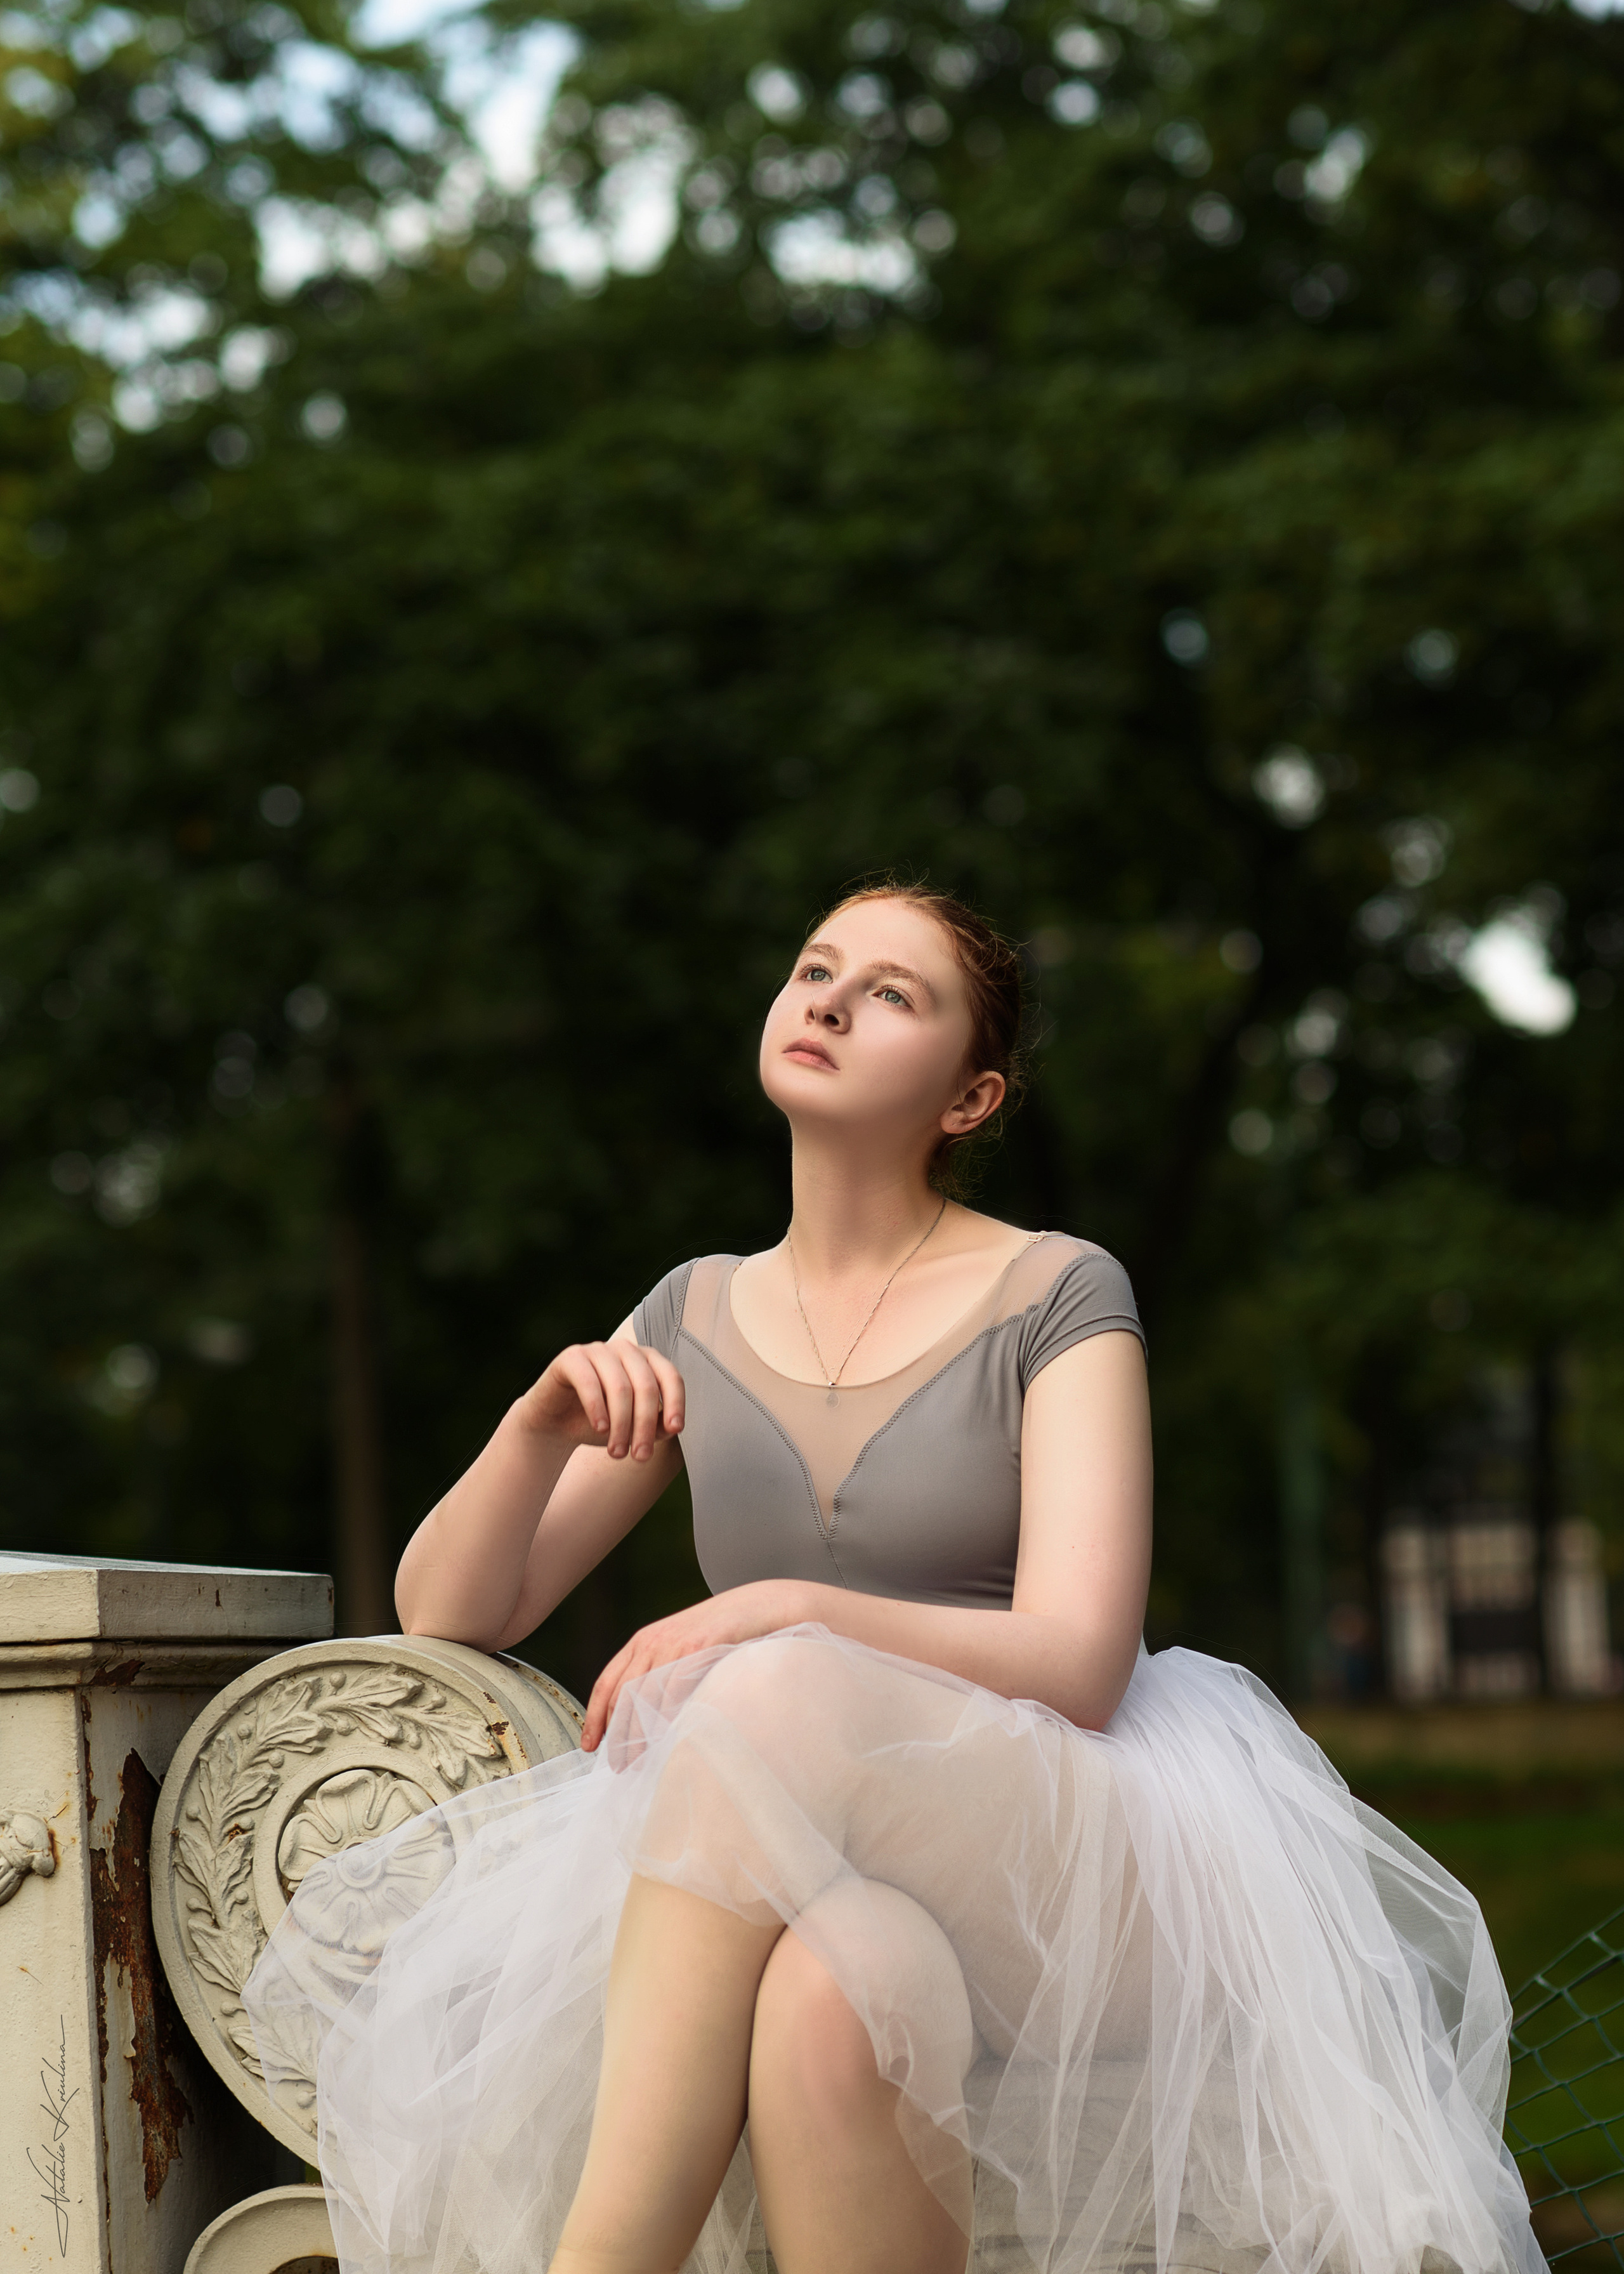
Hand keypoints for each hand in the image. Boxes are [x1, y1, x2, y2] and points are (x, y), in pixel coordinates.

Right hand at [517, 1339, 684, 1461]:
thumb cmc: (602, 1422)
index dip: (675, 1402)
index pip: (670, 1377)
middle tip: (641, 1457)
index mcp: (647, 1360)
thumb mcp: (634, 1426)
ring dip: (621, 1425)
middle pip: (645, 1386)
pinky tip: (600, 1430)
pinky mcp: (571, 1357)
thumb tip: (672, 1426)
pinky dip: (597, 1408)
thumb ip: (656, 1425)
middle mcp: (625, 1349)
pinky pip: (589, 1382)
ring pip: (620, 1387)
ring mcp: (598, 1350)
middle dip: (645, 1425)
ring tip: (618, 1453)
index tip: (675, 1430)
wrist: (556, 1423)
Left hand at [581, 1580, 810, 1751]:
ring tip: (639, 1762)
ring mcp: (675, 1642)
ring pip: (644, 1696)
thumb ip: (657, 1672)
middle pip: (622, 1695)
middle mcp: (652, 1641)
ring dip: (639, 1734)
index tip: (589, 1746)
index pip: (607, 1683)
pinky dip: (668, 1716)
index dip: (595, 1718)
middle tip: (618, 1766)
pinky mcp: (699, 1647)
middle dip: (617, 1735)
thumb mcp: (679, 1647)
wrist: (756, 1608)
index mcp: (642, 1641)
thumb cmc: (718, 1635)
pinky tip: (667, 1739)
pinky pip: (675, 1688)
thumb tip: (638, 1717)